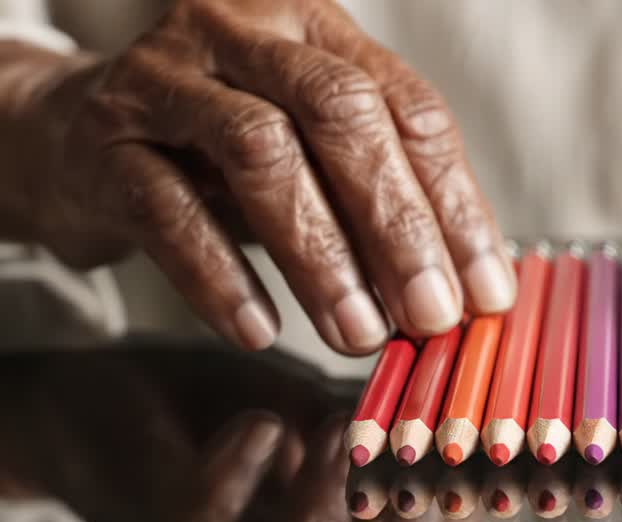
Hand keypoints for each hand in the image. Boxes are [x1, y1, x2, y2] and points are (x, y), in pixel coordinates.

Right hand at [0, 0, 514, 354]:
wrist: (76, 136)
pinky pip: (166, 209)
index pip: (410, 109)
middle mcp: (246, 33)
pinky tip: (261, 329)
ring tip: (357, 333)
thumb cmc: (222, 155)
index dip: (457, 204)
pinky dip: (221, 276)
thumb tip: (476, 287)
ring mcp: (168, 77)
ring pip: (259, 153)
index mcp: (319, 29)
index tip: (486, 290)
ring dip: (320, 256)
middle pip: (341, 114)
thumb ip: (391, 201)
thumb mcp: (317, 158)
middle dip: (397, 225)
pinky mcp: (105, 138)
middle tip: (430, 314)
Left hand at [0, 346, 475, 521]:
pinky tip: (263, 429)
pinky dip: (236, 482)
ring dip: (318, 517)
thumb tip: (463, 406)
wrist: (103, 405)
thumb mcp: (324, 422)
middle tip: (408, 469)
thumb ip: (383, 434)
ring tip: (338, 437)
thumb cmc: (230, 417)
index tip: (461, 467)